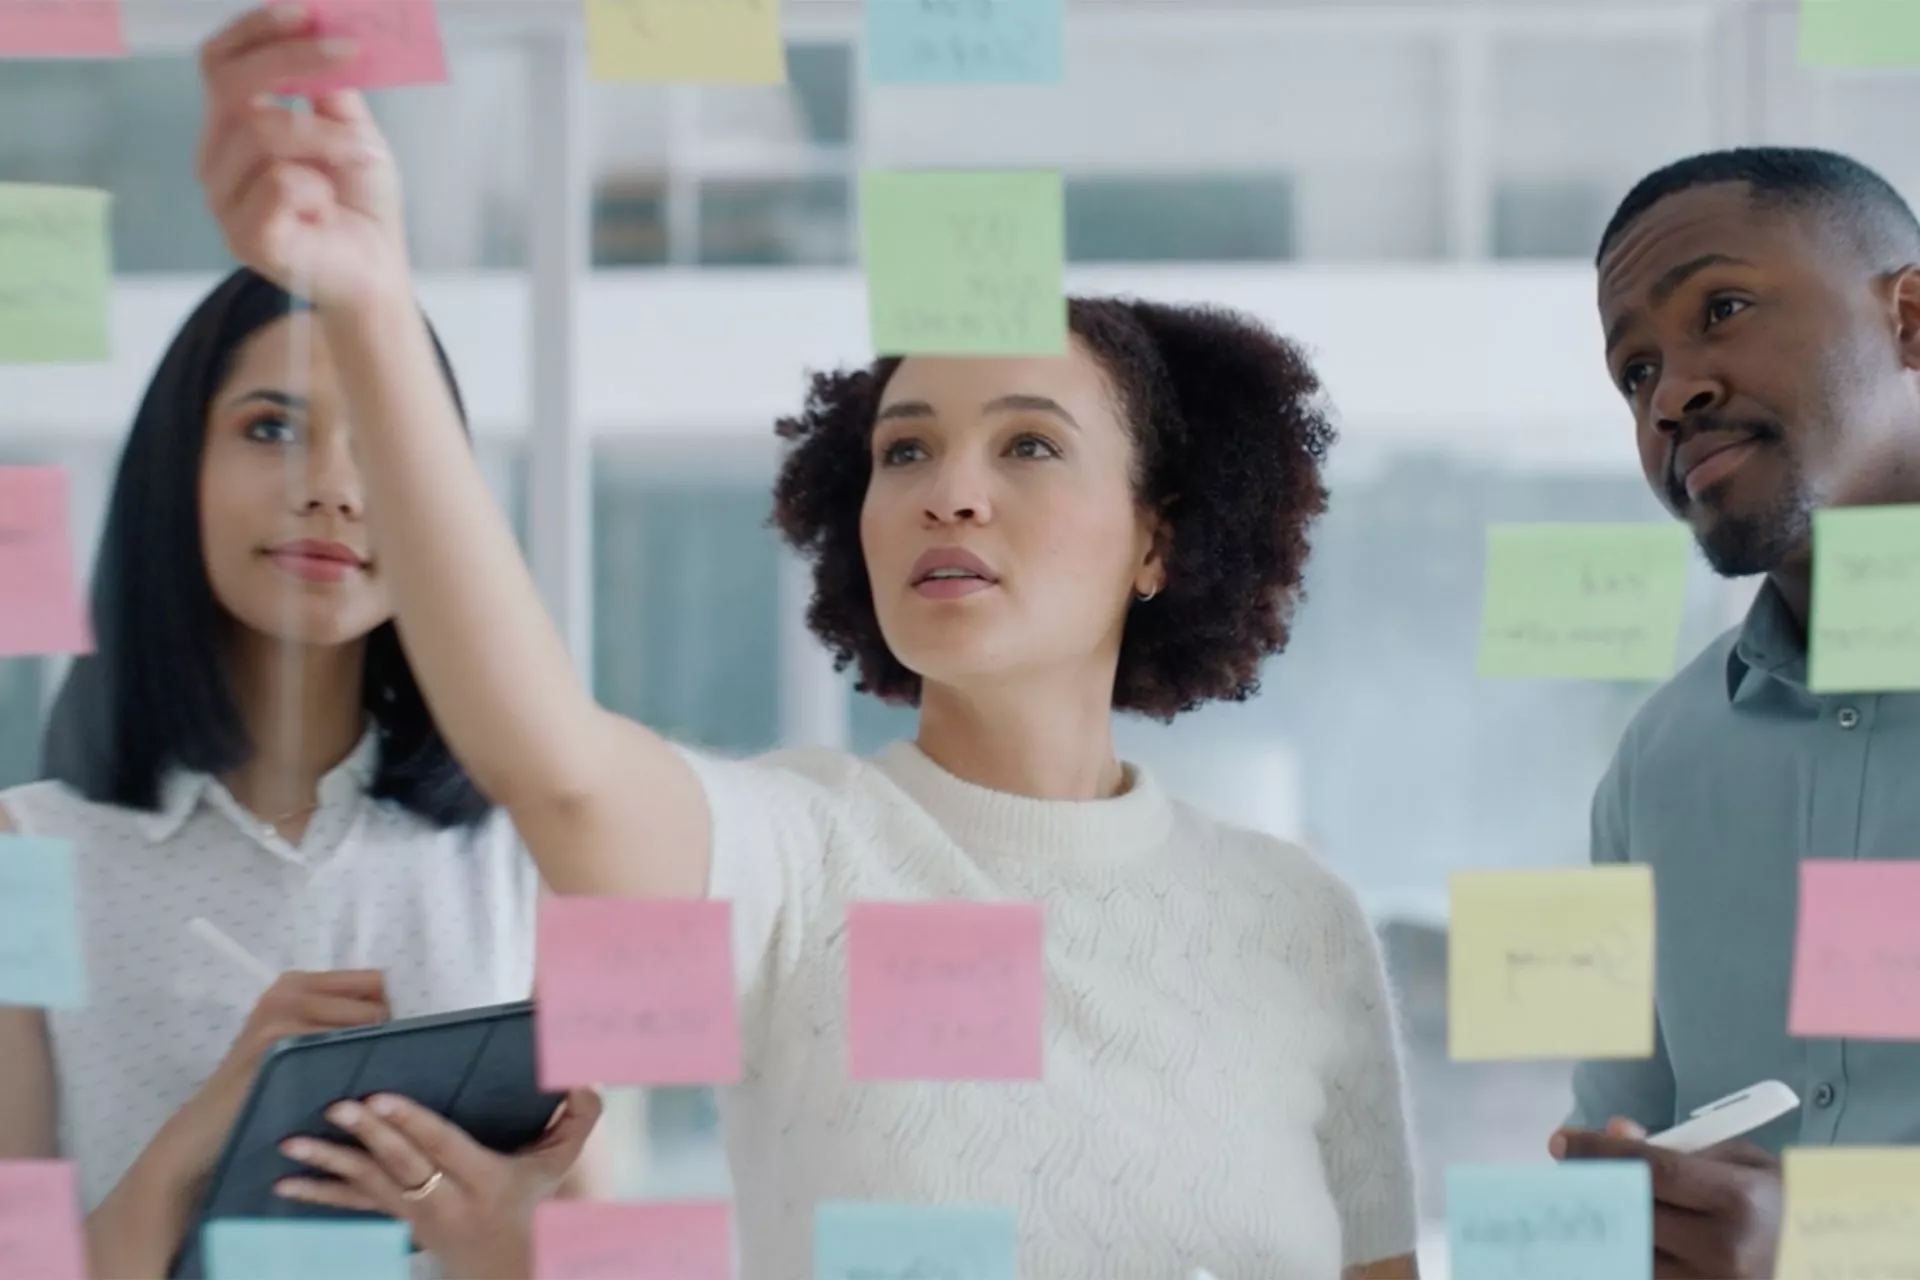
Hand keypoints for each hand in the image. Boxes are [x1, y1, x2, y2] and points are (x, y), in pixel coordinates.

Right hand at [159, 969, 388, 1184]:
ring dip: (374, 1054)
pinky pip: (344, 1047)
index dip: (393, 1011)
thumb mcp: (301, 1045)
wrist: (206, 1131)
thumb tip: (408, 1018)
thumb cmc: (265, 1090)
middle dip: (387, 1033)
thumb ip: (339, 1022)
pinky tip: (347, 1094)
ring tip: (361, 1085)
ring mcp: (282, 1012)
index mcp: (298, 983)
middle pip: (378, 1000)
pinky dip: (354, 1070)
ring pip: (368, 1023)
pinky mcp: (277, 1041)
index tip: (396, 1044)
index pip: (375, 981)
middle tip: (377, 1070)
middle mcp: (290, 989)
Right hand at [196, 4, 408, 310]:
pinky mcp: (245, 237)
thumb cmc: (359, 204)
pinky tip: (327, 206)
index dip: (256, 30)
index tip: (306, 11)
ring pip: (264, 131)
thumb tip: (325, 29)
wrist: (377, 273)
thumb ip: (332, 88)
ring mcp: (224, 200)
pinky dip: (318, 186)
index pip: (219, 62)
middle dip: (294, 61)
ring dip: (330, 137)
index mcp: (231, 126)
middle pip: (233, 86)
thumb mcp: (352, 132)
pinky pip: (278, 184)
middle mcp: (216, 158)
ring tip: (364, 157)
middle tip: (349, 53)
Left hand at [274, 1088, 603, 1279]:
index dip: (412, 1124)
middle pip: (401, 1164)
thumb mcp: (558, 1166)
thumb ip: (577, 1121)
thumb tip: (583, 1079)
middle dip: (368, 1134)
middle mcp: (445, 1199)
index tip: (381, 1099)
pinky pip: (350, 1205)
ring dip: (328, 1164)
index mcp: (484, 1179)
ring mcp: (415, 1213)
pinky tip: (284, 1184)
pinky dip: (316, 1193)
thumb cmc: (529, 1205)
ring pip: (367, 1185)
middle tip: (338, 1107)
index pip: (442, 1147)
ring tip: (293, 1143)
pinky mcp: (394, 1219)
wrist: (502, 1266)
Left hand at [1551, 1117, 1782, 1278]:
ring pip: (1632, 1254)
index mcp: (1737, 1201)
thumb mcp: (1739, 1159)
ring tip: (1583, 1204)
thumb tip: (1617, 1131)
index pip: (1653, 1172)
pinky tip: (1610, 1238)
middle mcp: (1724, 1251)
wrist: (1820, 1257)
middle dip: (1592, 1189)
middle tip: (1565, 1172)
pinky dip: (1625, 1257)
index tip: (1561, 1141)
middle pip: (1633, 1214)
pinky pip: (1650, 1277)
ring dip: (1604, 1226)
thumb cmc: (1779, 1199)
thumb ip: (1677, 1147)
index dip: (1600, 1153)